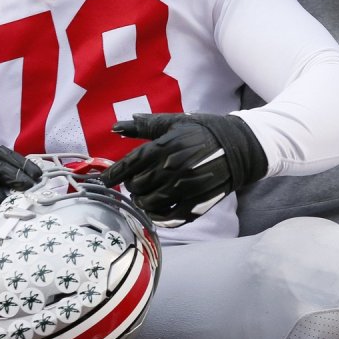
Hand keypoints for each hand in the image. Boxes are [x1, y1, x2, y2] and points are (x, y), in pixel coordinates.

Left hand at [101, 112, 266, 227]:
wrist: (237, 146)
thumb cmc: (201, 131)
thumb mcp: (173, 122)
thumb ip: (144, 126)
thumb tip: (116, 126)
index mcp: (166, 146)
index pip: (131, 164)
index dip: (113, 174)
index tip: (101, 181)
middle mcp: (173, 167)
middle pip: (138, 185)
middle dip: (131, 186)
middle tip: (134, 184)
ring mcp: (186, 187)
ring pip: (151, 202)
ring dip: (142, 201)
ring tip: (143, 196)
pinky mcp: (198, 202)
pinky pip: (171, 216)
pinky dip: (159, 217)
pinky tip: (155, 212)